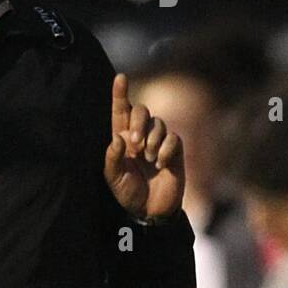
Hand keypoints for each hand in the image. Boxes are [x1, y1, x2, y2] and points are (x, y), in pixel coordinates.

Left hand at [104, 73, 184, 218]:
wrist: (150, 210)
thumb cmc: (128, 192)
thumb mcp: (113, 178)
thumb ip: (112, 158)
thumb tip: (118, 137)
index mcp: (121, 138)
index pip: (120, 111)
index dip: (120, 94)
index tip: (120, 77)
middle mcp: (140, 135)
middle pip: (142, 111)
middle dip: (139, 123)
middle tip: (135, 144)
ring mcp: (159, 141)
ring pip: (158, 123)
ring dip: (152, 141)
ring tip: (148, 160)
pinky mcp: (175, 150)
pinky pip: (173, 138)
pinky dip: (165, 150)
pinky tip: (161, 164)